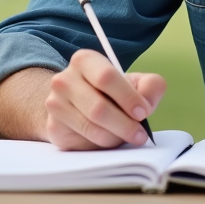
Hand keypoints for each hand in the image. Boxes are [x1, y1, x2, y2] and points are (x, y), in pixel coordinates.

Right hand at [43, 48, 165, 150]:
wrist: (78, 107)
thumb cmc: (111, 93)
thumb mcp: (135, 83)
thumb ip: (150, 86)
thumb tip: (146, 102)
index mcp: (85, 60)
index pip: (106, 77)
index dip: (128, 97)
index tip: (143, 112)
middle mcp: (64, 79)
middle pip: (98, 107)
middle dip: (125, 124)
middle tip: (140, 134)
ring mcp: (55, 103)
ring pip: (91, 126)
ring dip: (115, 136)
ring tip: (127, 136)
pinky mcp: (54, 127)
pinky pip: (83, 140)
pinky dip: (102, 143)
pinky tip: (109, 138)